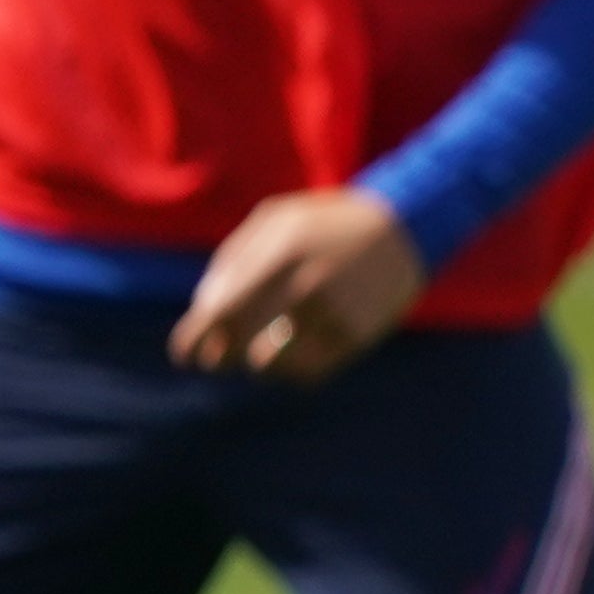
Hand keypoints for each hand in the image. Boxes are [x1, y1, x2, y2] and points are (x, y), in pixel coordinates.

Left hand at [173, 187, 425, 382]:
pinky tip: (292, 358)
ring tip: (262, 353)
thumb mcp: (277, 219)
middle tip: (220, 356)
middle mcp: (307, 288)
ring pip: (274, 366)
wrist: (407, 228)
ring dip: (259, 364)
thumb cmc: (327, 223)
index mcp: (279, 255)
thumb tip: (203, 310)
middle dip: (222, 356)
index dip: (194, 342)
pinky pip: (309, 374)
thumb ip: (235, 259)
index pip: (220, 313)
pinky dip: (292, 372)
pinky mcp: (358, 336)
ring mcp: (335, 314)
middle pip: (241, 345)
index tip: (186, 355)